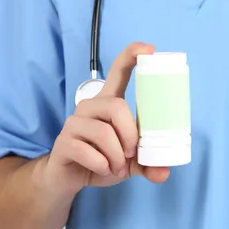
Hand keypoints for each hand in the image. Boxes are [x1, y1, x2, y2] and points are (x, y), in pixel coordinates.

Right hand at [44, 43, 169, 197]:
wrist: (68, 179)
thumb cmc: (102, 160)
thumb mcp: (129, 162)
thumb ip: (146, 163)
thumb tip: (164, 171)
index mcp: (108, 102)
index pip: (119, 70)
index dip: (132, 55)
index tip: (150, 50)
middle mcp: (91, 106)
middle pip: (117, 106)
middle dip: (130, 134)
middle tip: (132, 153)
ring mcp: (74, 122)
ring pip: (103, 132)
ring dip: (116, 156)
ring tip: (117, 167)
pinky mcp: (63, 141)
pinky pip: (87, 151)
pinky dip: (102, 165)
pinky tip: (102, 169)